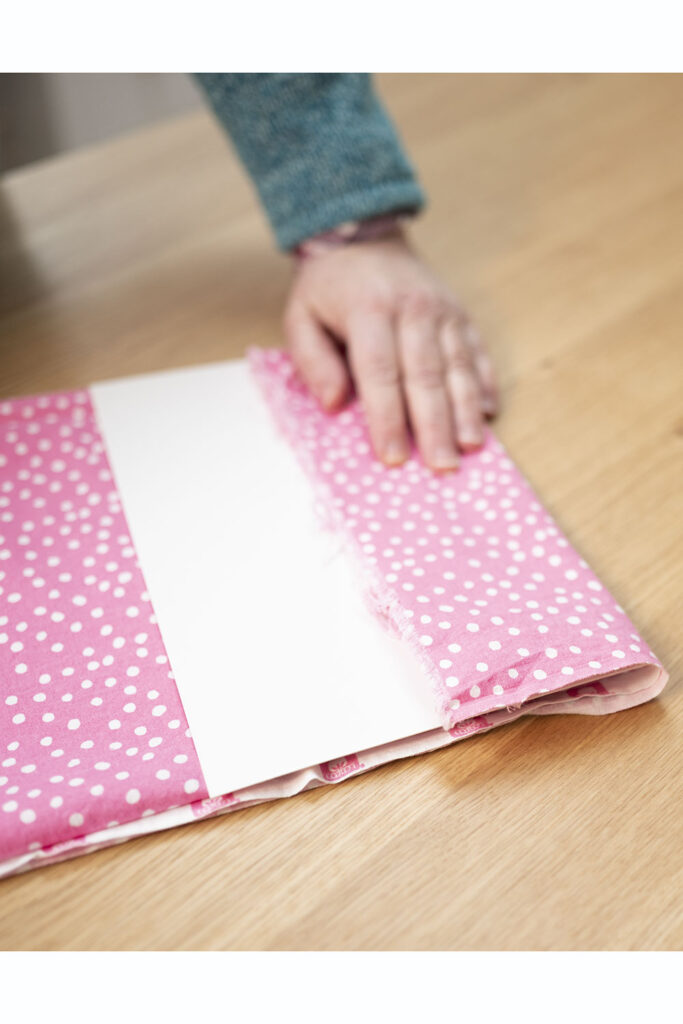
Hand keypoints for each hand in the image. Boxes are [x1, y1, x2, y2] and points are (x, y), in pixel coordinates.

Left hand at [283, 230, 497, 470]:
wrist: (363, 235)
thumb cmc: (328, 288)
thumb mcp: (300, 317)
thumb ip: (311, 361)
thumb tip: (334, 404)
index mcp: (368, 311)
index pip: (379, 373)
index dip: (387, 418)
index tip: (392, 457)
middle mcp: (412, 309)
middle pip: (425, 376)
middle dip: (434, 426)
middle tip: (441, 466)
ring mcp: (442, 310)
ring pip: (458, 367)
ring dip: (466, 411)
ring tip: (471, 447)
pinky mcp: (460, 313)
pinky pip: (477, 352)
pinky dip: (484, 384)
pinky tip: (489, 414)